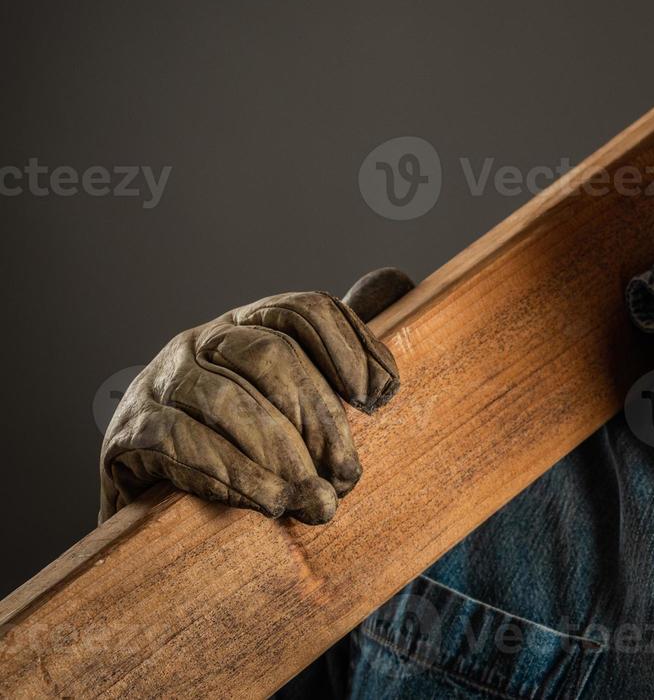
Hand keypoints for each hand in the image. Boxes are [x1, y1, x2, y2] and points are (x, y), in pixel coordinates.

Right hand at [98, 268, 414, 524]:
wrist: (157, 501)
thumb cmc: (246, 441)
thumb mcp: (297, 392)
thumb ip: (341, 344)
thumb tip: (396, 280)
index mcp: (249, 322)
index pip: (306, 309)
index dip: (348, 347)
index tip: (379, 399)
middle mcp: (202, 340)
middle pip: (271, 355)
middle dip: (319, 418)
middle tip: (347, 475)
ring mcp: (160, 380)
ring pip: (227, 400)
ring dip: (280, 455)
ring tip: (313, 501)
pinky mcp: (128, 430)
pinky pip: (178, 440)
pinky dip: (230, 472)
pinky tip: (266, 499)